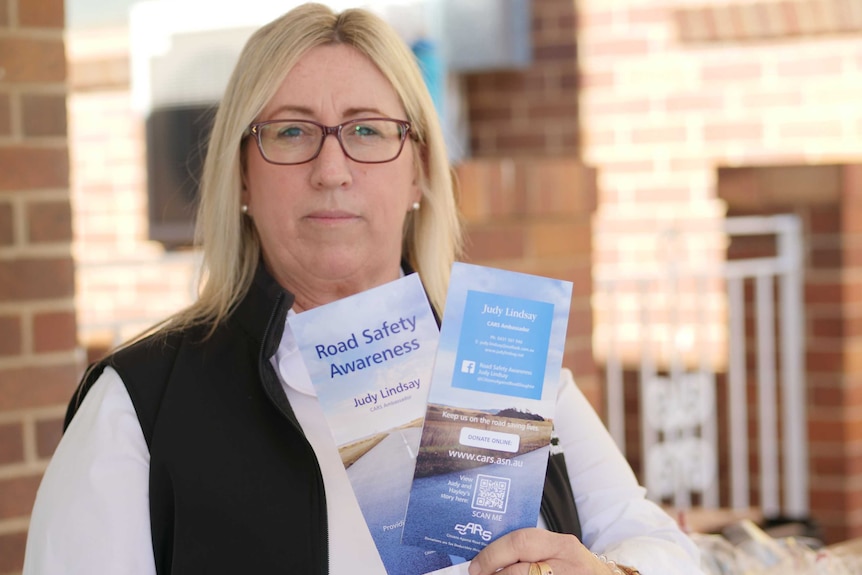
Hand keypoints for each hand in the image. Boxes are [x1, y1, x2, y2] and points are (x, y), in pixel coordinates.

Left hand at [466, 528, 616, 574]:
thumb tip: (490, 554)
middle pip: (519, 570)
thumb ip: (531, 549)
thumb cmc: (576, 568)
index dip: (492, 554)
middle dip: (493, 571)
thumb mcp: (559, 552)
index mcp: (563, 546)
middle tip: (478, 574)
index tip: (476, 565)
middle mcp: (567, 566)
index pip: (520, 542)